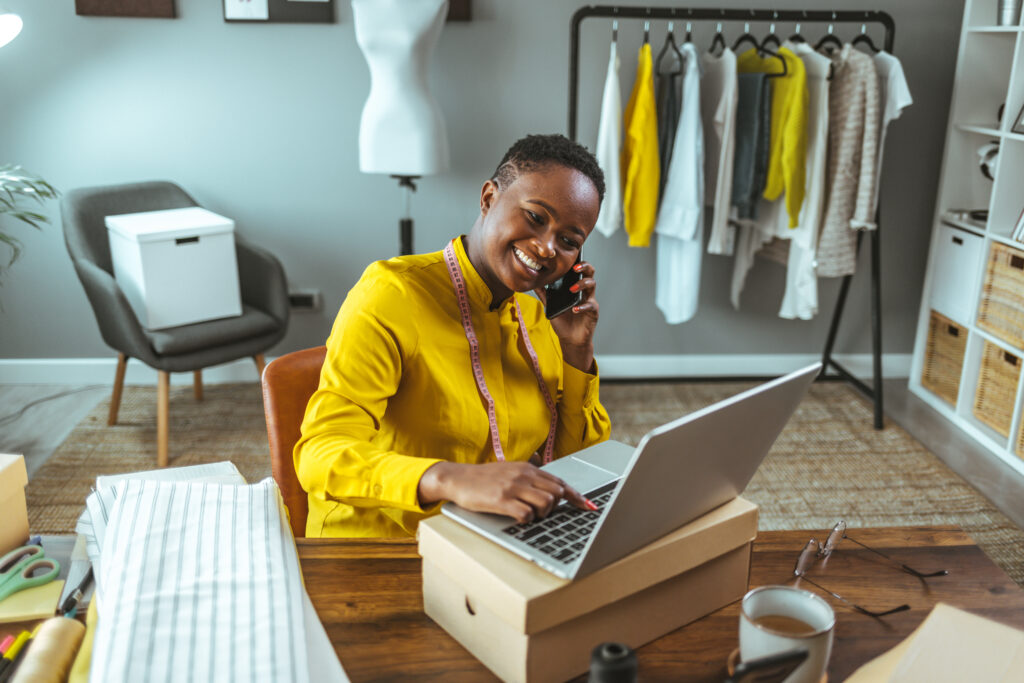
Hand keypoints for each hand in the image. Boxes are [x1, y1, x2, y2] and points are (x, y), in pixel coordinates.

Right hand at [418, 461, 591, 523]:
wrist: (457, 478)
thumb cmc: (483, 478)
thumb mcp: (509, 469)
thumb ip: (528, 472)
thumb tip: (546, 475)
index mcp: (527, 468)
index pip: (559, 482)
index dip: (576, 496)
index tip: (589, 507)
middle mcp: (523, 475)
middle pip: (557, 493)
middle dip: (556, 507)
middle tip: (543, 513)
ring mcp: (513, 487)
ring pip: (545, 504)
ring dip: (542, 515)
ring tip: (530, 516)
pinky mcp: (501, 500)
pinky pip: (526, 514)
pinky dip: (527, 520)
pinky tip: (518, 519)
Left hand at [534, 261, 597, 372]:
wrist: (570, 339)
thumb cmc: (563, 322)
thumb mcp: (550, 306)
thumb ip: (544, 294)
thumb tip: (534, 282)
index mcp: (575, 287)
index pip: (579, 270)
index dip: (576, 262)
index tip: (568, 260)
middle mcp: (584, 292)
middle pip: (590, 273)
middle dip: (584, 267)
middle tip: (575, 268)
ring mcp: (589, 300)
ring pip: (592, 285)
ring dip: (582, 284)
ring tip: (572, 289)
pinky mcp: (593, 312)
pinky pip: (590, 306)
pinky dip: (582, 307)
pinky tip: (574, 310)